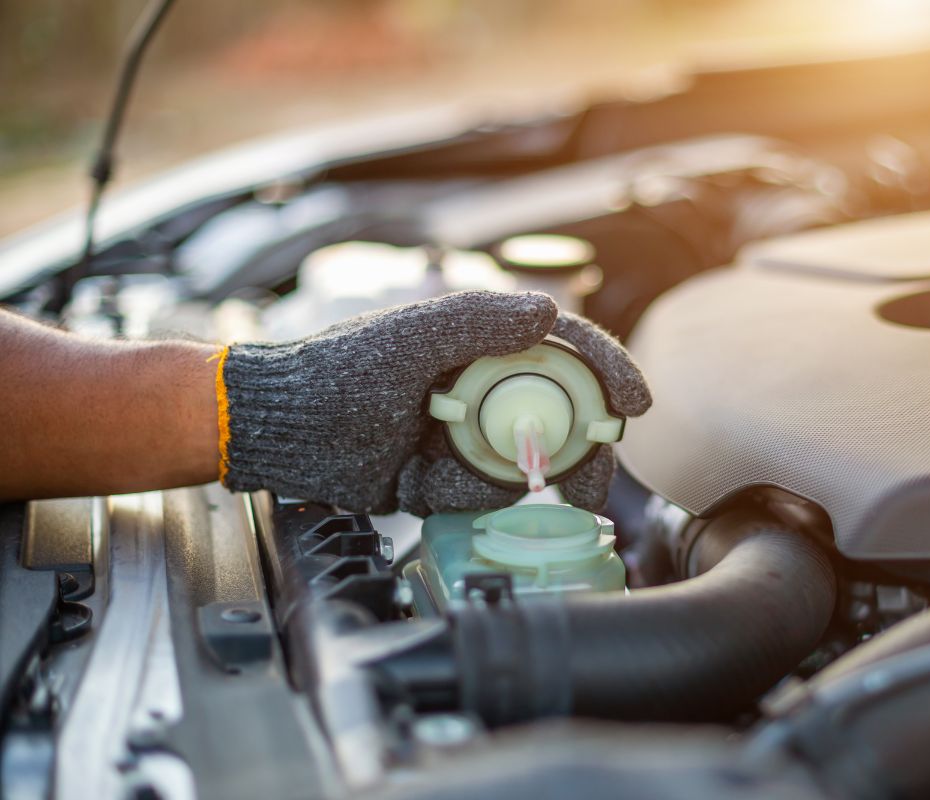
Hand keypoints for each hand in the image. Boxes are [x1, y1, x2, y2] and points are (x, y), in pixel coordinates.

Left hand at [219, 291, 650, 514]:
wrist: (281, 430)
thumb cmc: (340, 372)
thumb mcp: (411, 339)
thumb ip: (479, 322)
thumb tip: (549, 314)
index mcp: (483, 344)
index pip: (565, 352)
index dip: (608, 373)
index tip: (636, 405)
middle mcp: (484, 387)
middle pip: (563, 415)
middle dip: (583, 444)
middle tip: (593, 470)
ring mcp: (467, 434)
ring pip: (527, 463)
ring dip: (517, 475)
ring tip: (498, 476)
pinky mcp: (446, 476)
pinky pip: (482, 493)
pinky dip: (463, 493)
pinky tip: (419, 481)